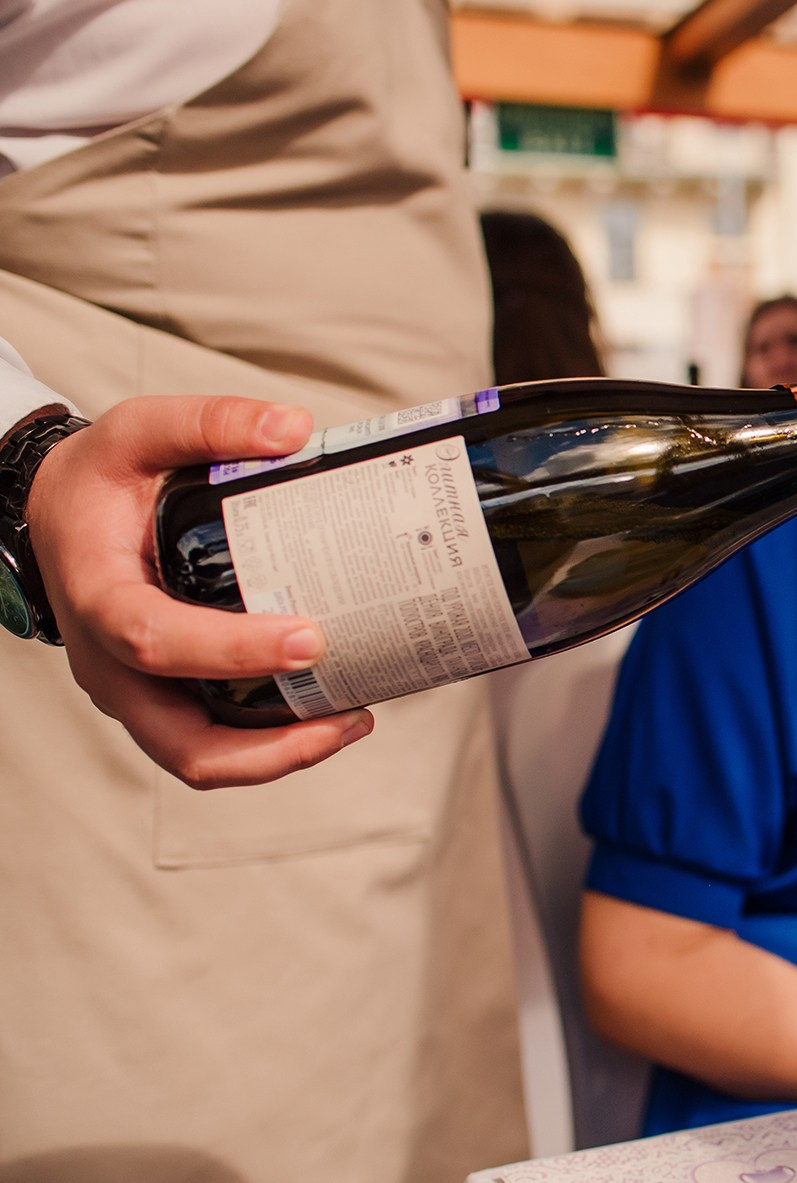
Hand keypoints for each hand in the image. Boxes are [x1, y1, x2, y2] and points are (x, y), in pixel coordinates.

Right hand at [25, 395, 373, 787]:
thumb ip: (209, 423)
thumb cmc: (97, 481)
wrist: (56, 514)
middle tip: (352, 708)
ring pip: (199, 759)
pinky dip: (270, 745)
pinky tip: (331, 714)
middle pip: (181, 740)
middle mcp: (110, 662)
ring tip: (354, 721)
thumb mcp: (137, 430)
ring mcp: (134, 692)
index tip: (309, 638)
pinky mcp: (162, 699)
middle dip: (271, 743)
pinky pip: (211, 743)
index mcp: (99, 596)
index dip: (233, 651)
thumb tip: (292, 429)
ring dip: (280, 758)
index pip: (157, 640)